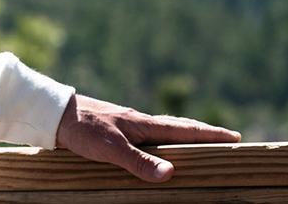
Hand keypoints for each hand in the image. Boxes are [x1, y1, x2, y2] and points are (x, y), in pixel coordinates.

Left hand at [55, 94, 241, 181]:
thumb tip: (172, 173)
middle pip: (177, 128)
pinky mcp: (114, 132)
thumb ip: (139, 162)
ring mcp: (126, 126)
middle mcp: (138, 122)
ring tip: (199, 143)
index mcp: (142, 123)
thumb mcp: (111, 149)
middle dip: (202, 134)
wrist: (53, 114)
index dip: (208, 134)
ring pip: (162, 132)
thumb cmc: (82, 129)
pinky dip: (161, 142)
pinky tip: (156, 149)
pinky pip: (147, 137)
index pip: (182, 129)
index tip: (234, 136)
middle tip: (225, 139)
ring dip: (182, 137)